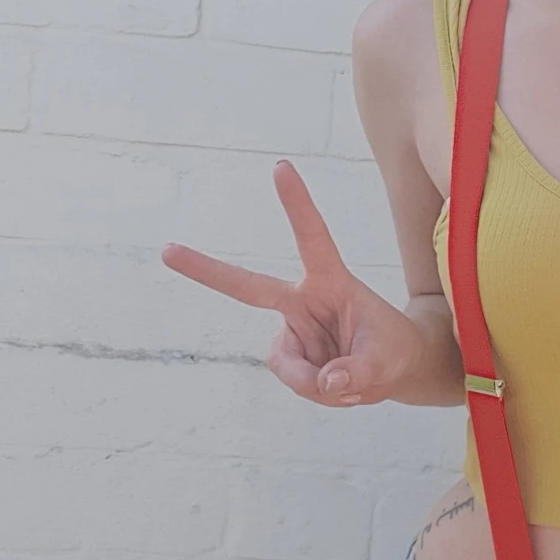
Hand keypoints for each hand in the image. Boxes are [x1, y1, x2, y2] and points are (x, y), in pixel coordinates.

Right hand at [161, 159, 430, 407]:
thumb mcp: (389, 360)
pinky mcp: (286, 354)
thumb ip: (359, 372)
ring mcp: (291, 329)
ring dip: (321, 383)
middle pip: (248, 286)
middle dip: (206, 269)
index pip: (312, 238)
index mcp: (331, 281)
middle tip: (166, 250)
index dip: (297, 205)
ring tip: (352, 380)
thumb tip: (326, 383)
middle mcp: (302, 301)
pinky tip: (338, 386)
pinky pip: (295, 382)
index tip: (280, 167)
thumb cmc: (393, 350)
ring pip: (291, 367)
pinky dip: (318, 392)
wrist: (393, 367)